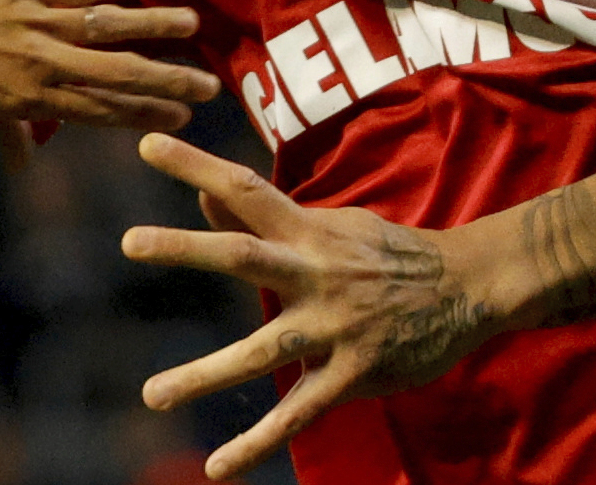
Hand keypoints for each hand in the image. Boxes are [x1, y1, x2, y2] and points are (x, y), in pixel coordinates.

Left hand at [0, 0, 214, 129]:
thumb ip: (7, 135)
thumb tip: (25, 169)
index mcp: (27, 100)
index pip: (101, 111)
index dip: (146, 114)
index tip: (183, 116)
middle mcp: (39, 64)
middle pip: (117, 74)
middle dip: (166, 80)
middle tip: (208, 85)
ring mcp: (35, 22)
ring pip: (106, 26)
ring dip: (152, 27)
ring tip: (192, 27)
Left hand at [122, 133, 505, 478]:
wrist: (466, 287)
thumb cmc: (386, 252)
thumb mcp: (329, 224)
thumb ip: (264, 220)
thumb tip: (205, 199)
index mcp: (308, 232)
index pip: (246, 189)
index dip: (197, 165)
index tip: (147, 142)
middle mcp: (315, 274)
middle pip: (242, 255)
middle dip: (185, 247)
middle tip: (128, 241)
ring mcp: (334, 328)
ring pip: (261, 352)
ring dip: (205, 374)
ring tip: (152, 395)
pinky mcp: (352, 374)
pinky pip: (299, 415)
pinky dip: (258, 443)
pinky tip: (219, 467)